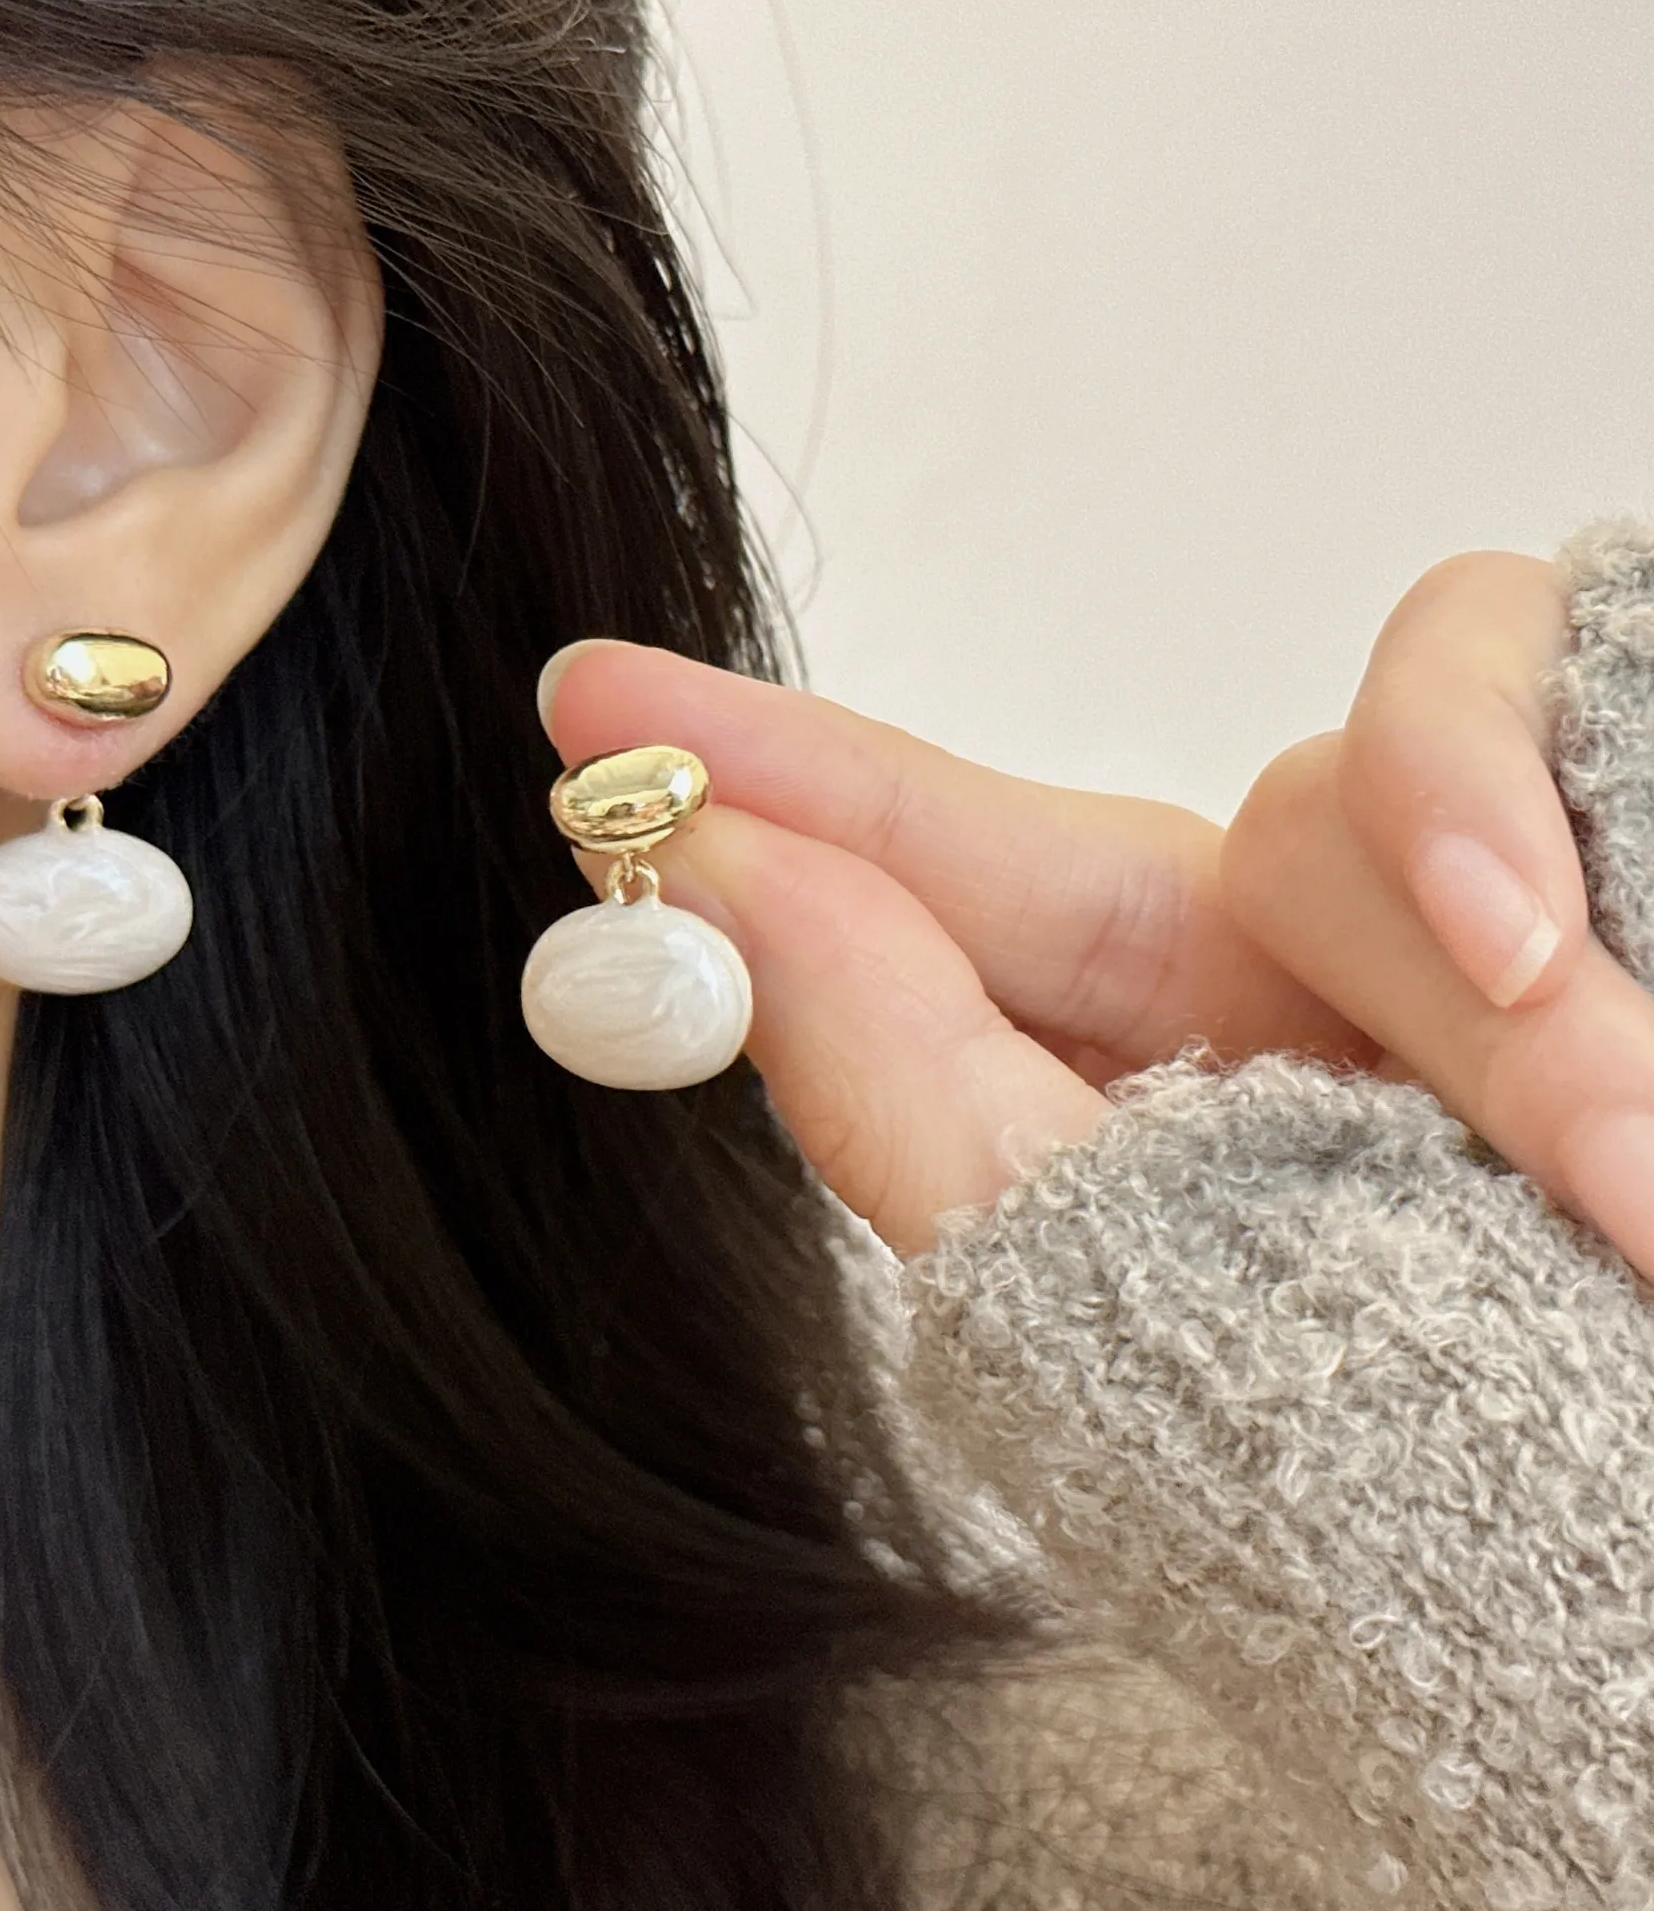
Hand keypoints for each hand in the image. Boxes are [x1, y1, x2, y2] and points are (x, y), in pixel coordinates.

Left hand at [539, 549, 1653, 1274]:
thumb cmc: (1479, 1443)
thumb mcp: (1147, 1277)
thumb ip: (916, 1089)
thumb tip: (722, 901)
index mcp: (1187, 1091)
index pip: (926, 932)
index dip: (758, 807)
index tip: (580, 714)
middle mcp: (1288, 978)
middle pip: (1029, 829)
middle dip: (841, 793)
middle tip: (605, 724)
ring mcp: (1447, 879)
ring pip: (1322, 805)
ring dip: (1454, 981)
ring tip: (1595, 1162)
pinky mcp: (1604, 775)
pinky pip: (1500, 688)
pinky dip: (1519, 842)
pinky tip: (1588, 992)